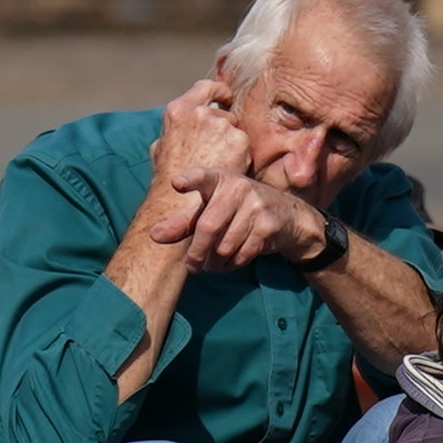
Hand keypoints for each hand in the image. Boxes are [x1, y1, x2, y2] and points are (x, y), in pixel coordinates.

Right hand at [140, 76, 242, 230]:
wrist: (178, 202)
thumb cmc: (166, 178)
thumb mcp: (161, 146)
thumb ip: (174, 129)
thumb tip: (184, 121)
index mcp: (179, 110)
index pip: (206, 87)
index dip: (219, 92)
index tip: (225, 98)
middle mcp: (201, 112)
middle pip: (223, 113)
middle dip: (222, 128)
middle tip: (215, 150)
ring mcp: (221, 125)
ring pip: (235, 129)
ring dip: (231, 143)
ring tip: (217, 163)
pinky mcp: (239, 140)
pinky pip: (244, 144)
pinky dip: (240, 155)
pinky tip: (227, 168)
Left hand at [177, 172, 336, 274]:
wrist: (289, 217)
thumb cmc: (240, 210)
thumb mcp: (213, 209)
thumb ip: (184, 223)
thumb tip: (153, 235)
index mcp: (221, 179)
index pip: (203, 176)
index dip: (190, 179)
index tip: (177, 183)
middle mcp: (238, 187)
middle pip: (208, 226)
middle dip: (197, 253)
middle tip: (192, 267)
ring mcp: (256, 204)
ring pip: (225, 245)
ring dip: (216, 263)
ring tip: (214, 265)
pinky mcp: (269, 224)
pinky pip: (242, 253)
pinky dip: (233, 264)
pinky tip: (232, 262)